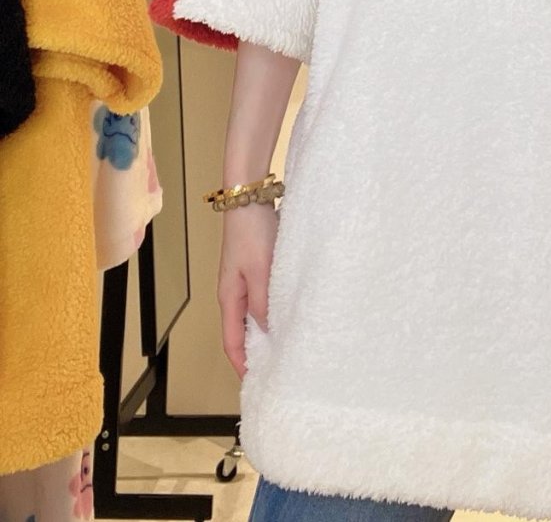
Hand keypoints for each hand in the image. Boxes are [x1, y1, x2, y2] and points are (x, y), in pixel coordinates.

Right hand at [217, 203, 278, 377]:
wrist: (249, 197)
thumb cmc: (251, 232)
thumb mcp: (261, 271)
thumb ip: (264, 303)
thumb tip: (268, 332)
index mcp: (229, 297)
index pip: (232, 341)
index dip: (242, 364)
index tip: (256, 382)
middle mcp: (235, 292)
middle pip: (243, 331)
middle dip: (256, 351)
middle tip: (278, 368)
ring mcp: (246, 279)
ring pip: (256, 314)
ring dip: (268, 330)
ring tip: (288, 345)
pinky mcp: (258, 267)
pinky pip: (265, 297)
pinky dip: (275, 309)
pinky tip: (290, 311)